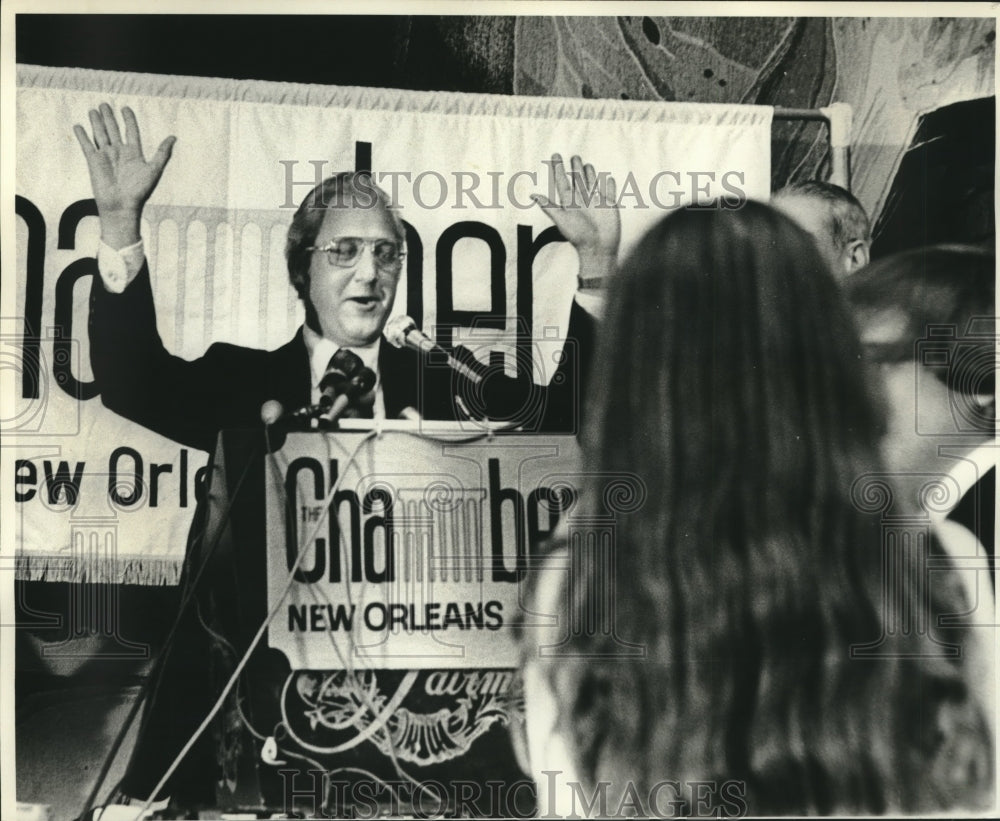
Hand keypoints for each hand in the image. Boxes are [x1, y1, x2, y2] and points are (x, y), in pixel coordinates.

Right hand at [73, 103, 175, 247]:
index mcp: (134, 153)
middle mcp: (119, 152)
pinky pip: (87, 145)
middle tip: (105, 104)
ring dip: (97, 122)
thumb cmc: (140, 191)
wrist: (122, 206)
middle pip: (113, 129)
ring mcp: (106, 156)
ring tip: (94, 110)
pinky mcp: (93, 161)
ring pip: (100, 134)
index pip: (131, 131)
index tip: (125, 108)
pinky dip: (82, 135)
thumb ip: (162, 153)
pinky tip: (78, 126)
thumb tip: (173, 137)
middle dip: (109, 117)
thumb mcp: (154, 170)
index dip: (129, 119)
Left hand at [532, 154, 619, 285]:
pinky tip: (608, 179)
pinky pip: (609, 192)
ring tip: (587, 164)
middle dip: (575, 168)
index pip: (562, 181)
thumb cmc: (578, 236)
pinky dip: (609, 185)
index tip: (555, 156)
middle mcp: (582, 200)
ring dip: (589, 174)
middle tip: (574, 156)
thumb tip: (532, 195)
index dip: (558, 169)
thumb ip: (548, 206)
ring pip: (592, 183)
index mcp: (569, 202)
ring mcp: (596, 202)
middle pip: (578, 180)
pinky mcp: (609, 205)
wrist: (598, 248)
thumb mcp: (561, 219)